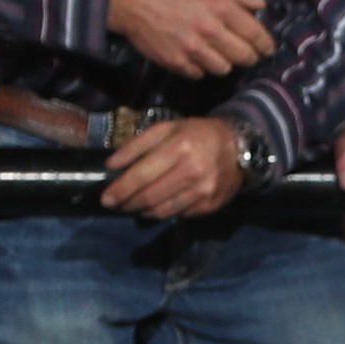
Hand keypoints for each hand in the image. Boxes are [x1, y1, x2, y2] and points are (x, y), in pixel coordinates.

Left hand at [99, 111, 248, 222]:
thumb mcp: (166, 128)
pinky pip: (179, 214)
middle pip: (150, 197)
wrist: (239, 147)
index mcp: (179, 148)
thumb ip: (137, 145)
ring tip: (132, 207)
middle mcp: (192, 172)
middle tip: (114, 205)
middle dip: (127, 203)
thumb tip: (111, 166)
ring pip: (163, 211)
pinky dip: (162, 213)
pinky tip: (155, 206)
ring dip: (142, 211)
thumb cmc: (197, 133)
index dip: (121, 189)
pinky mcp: (210, 205)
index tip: (105, 198)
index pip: (142, 175)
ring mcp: (203, 192)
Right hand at [106, 0, 273, 80]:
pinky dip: (202, 68)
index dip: (266, 44)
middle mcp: (209, 30)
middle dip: (249, 56)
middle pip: (245, 57)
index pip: (256, 35)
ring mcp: (192, 49)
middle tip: (246, 52)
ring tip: (219, 53)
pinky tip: (197, 56)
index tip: (266, 48)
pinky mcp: (176, 63)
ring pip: (224, 70)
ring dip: (225, 63)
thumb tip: (261, 6)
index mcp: (220, 7)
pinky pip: (200, 75)